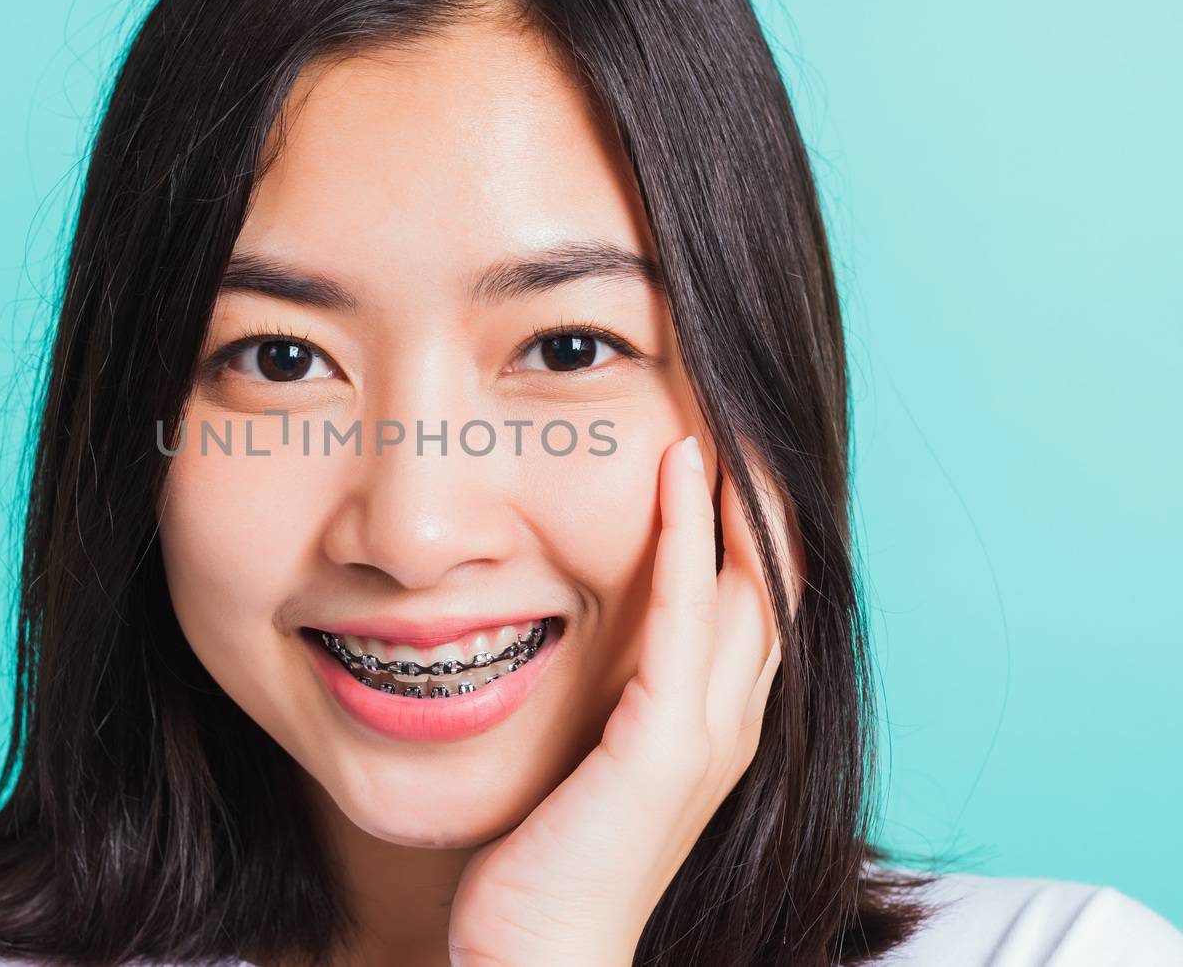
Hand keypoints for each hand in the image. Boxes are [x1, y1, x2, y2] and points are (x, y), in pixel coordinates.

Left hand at [446, 434, 805, 965]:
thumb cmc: (551, 860)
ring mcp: (709, 734)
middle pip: (774, 581)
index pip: (757, 598)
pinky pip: (688, 616)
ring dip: (737, 494)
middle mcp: (732, 722)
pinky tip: (678, 471)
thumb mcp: (591, 756)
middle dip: (762, 495)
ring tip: (721, 411)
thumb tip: (585, 626)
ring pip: (748, 584)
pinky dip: (687, 538)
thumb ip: (611, 694)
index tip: (725, 442)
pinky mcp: (666, 745)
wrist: (543, 956)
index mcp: (715, 723)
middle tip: (738, 405)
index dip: (752, 521)